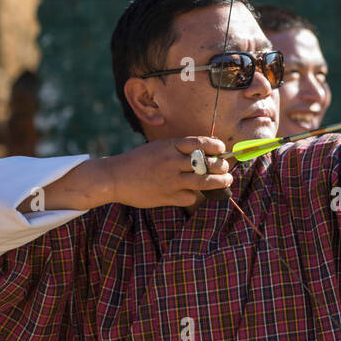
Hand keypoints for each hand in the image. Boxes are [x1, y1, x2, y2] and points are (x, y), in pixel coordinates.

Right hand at [101, 137, 233, 208]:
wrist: (114, 178)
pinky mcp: (167, 196)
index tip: (221, 149)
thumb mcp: (159, 148)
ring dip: (220, 182)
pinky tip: (189, 193)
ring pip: (204, 181)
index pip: (201, 143)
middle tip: (225, 168)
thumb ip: (180, 149)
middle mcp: (172, 161)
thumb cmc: (139, 161)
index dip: (216, 146)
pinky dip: (193, 196)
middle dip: (222, 166)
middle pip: (208, 163)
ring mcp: (170, 180)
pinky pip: (190, 197)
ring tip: (226, 181)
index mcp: (170, 146)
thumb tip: (208, 151)